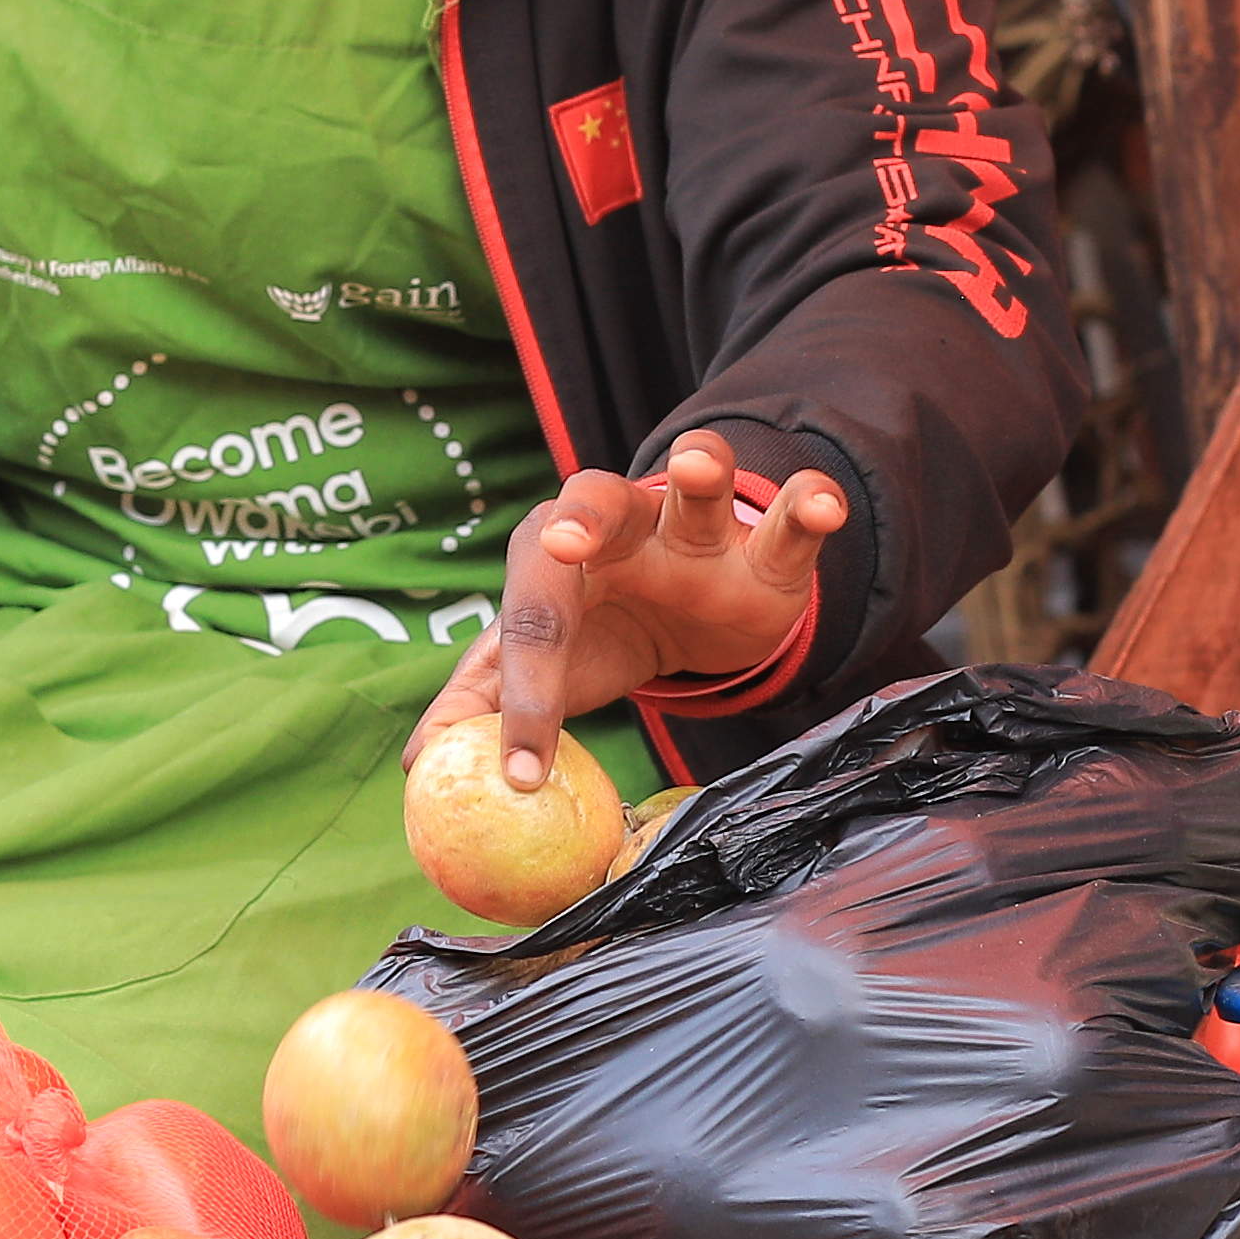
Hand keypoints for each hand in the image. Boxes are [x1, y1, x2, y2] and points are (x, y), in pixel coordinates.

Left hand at [426, 434, 849, 789]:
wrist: (692, 615)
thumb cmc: (600, 632)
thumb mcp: (547, 667)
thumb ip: (483, 701)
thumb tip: (422, 763)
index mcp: (551, 556)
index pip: (530, 617)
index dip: (523, 695)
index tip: (523, 771)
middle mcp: (620, 526)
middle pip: (594, 498)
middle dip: (581, 516)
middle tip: (565, 539)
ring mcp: (698, 530)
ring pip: (695, 477)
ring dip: (696, 468)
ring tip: (695, 469)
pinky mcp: (766, 550)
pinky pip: (787, 518)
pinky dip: (805, 505)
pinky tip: (817, 508)